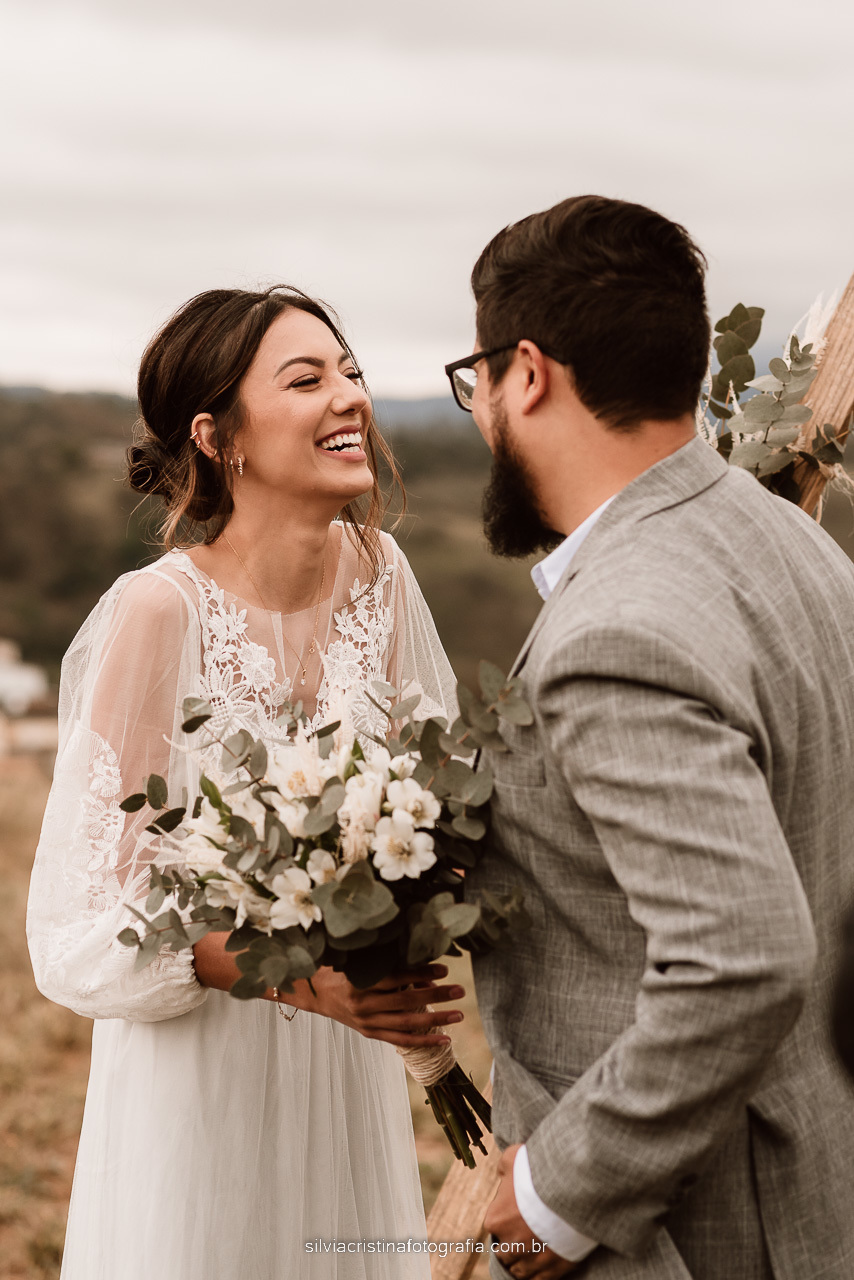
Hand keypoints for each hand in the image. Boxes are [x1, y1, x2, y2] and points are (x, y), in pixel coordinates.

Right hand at [286, 964, 465, 1047]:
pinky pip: (401, 1041)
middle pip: (405, 1002)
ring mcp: (367, 1022)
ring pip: (406, 1024)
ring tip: (458, 1014)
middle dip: (435, 996)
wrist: (314, 993)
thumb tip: (424, 968)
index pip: (396, 978)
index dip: (421, 973)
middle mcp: (363, 1005)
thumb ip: (387, 963)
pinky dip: (424, 1041)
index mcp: (359, 982)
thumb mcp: (358, 960)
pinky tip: (444, 1039)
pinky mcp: (370, 1033)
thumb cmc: (339, 970)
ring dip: (435, 1020)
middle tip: (459, 990)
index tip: (444, 968)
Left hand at [484, 1145, 577, 1278]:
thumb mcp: (514, 1157)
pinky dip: (539, 1274)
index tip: (519, 1211)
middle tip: (528, 1230)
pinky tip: (545, 1262)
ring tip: (536, 1248)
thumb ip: (503, 1169)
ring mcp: (530, 1261)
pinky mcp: (551, 1271)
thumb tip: (502, 1175)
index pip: (495, 1224)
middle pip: (504, 1250)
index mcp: (495, 1220)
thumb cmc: (540, 1172)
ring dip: (524, 1261)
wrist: (572, 1191)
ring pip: (519, 1269)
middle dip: (513, 1242)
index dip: (507, 1217)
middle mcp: (508, 1245)